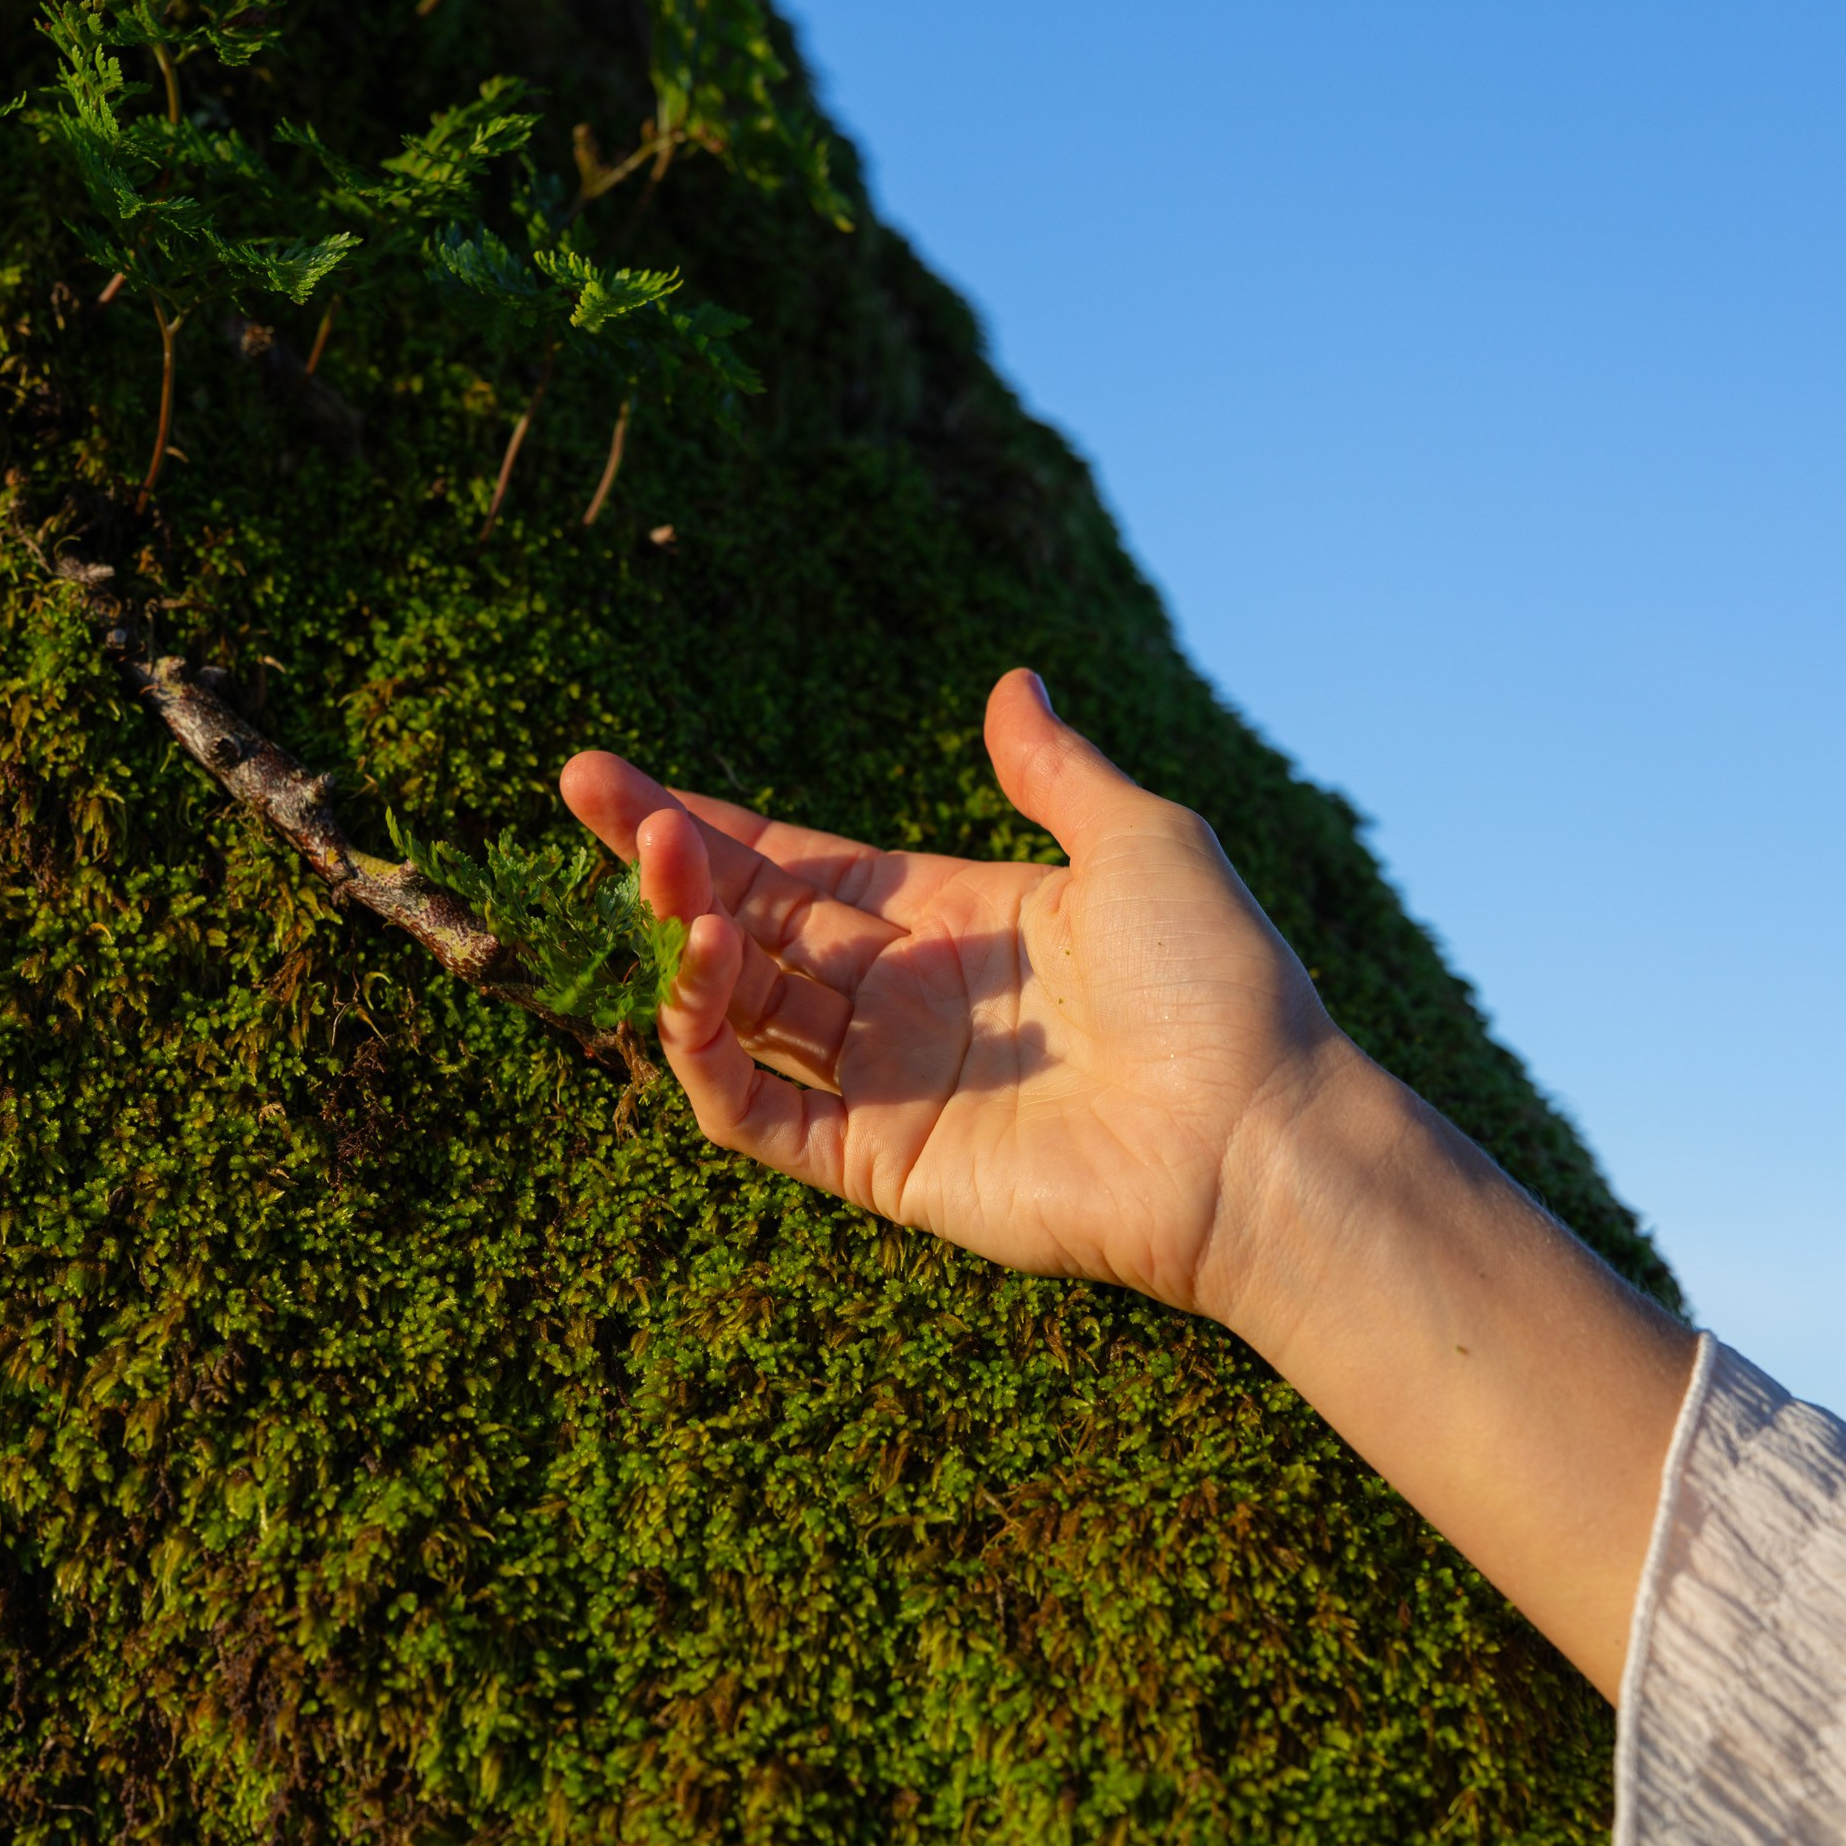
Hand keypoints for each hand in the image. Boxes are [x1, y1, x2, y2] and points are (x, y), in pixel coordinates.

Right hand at [563, 666, 1694, 1701]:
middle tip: (595, 796)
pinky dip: (706, 1059)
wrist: (1250, 1133)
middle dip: (669, 863)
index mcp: (960, 916)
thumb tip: (1013, 680)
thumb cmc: (1216, 983)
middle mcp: (911, 998)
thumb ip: (1054, 770)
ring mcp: (890, 1085)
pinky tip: (688, 987)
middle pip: (754, 923)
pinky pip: (757, 1114)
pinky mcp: (880, 1165)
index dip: (712, 823)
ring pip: (743, 1010)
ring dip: (688, 943)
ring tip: (666, 876)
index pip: (804, 864)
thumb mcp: (1141, 839)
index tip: (615, 778)